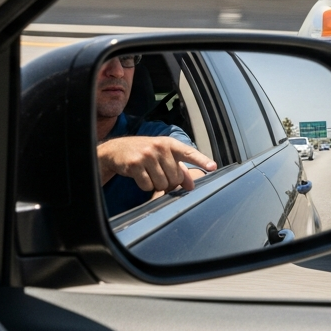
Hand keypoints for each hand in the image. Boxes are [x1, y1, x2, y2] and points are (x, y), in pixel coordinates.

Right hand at [97, 136, 216, 192]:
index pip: (189, 152)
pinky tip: (140, 176)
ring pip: (162, 184)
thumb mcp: (164, 156)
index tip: (213, 167)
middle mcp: (160, 147)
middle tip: (159, 174)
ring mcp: (147, 155)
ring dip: (156, 184)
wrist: (117, 150)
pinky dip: (145, 186)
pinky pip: (147, 186)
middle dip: (169, 182)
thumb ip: (180, 170)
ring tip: (149, 174)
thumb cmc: (146, 153)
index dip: (202, 160)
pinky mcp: (135, 164)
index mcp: (170, 144)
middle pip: (175, 178)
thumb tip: (191, 186)